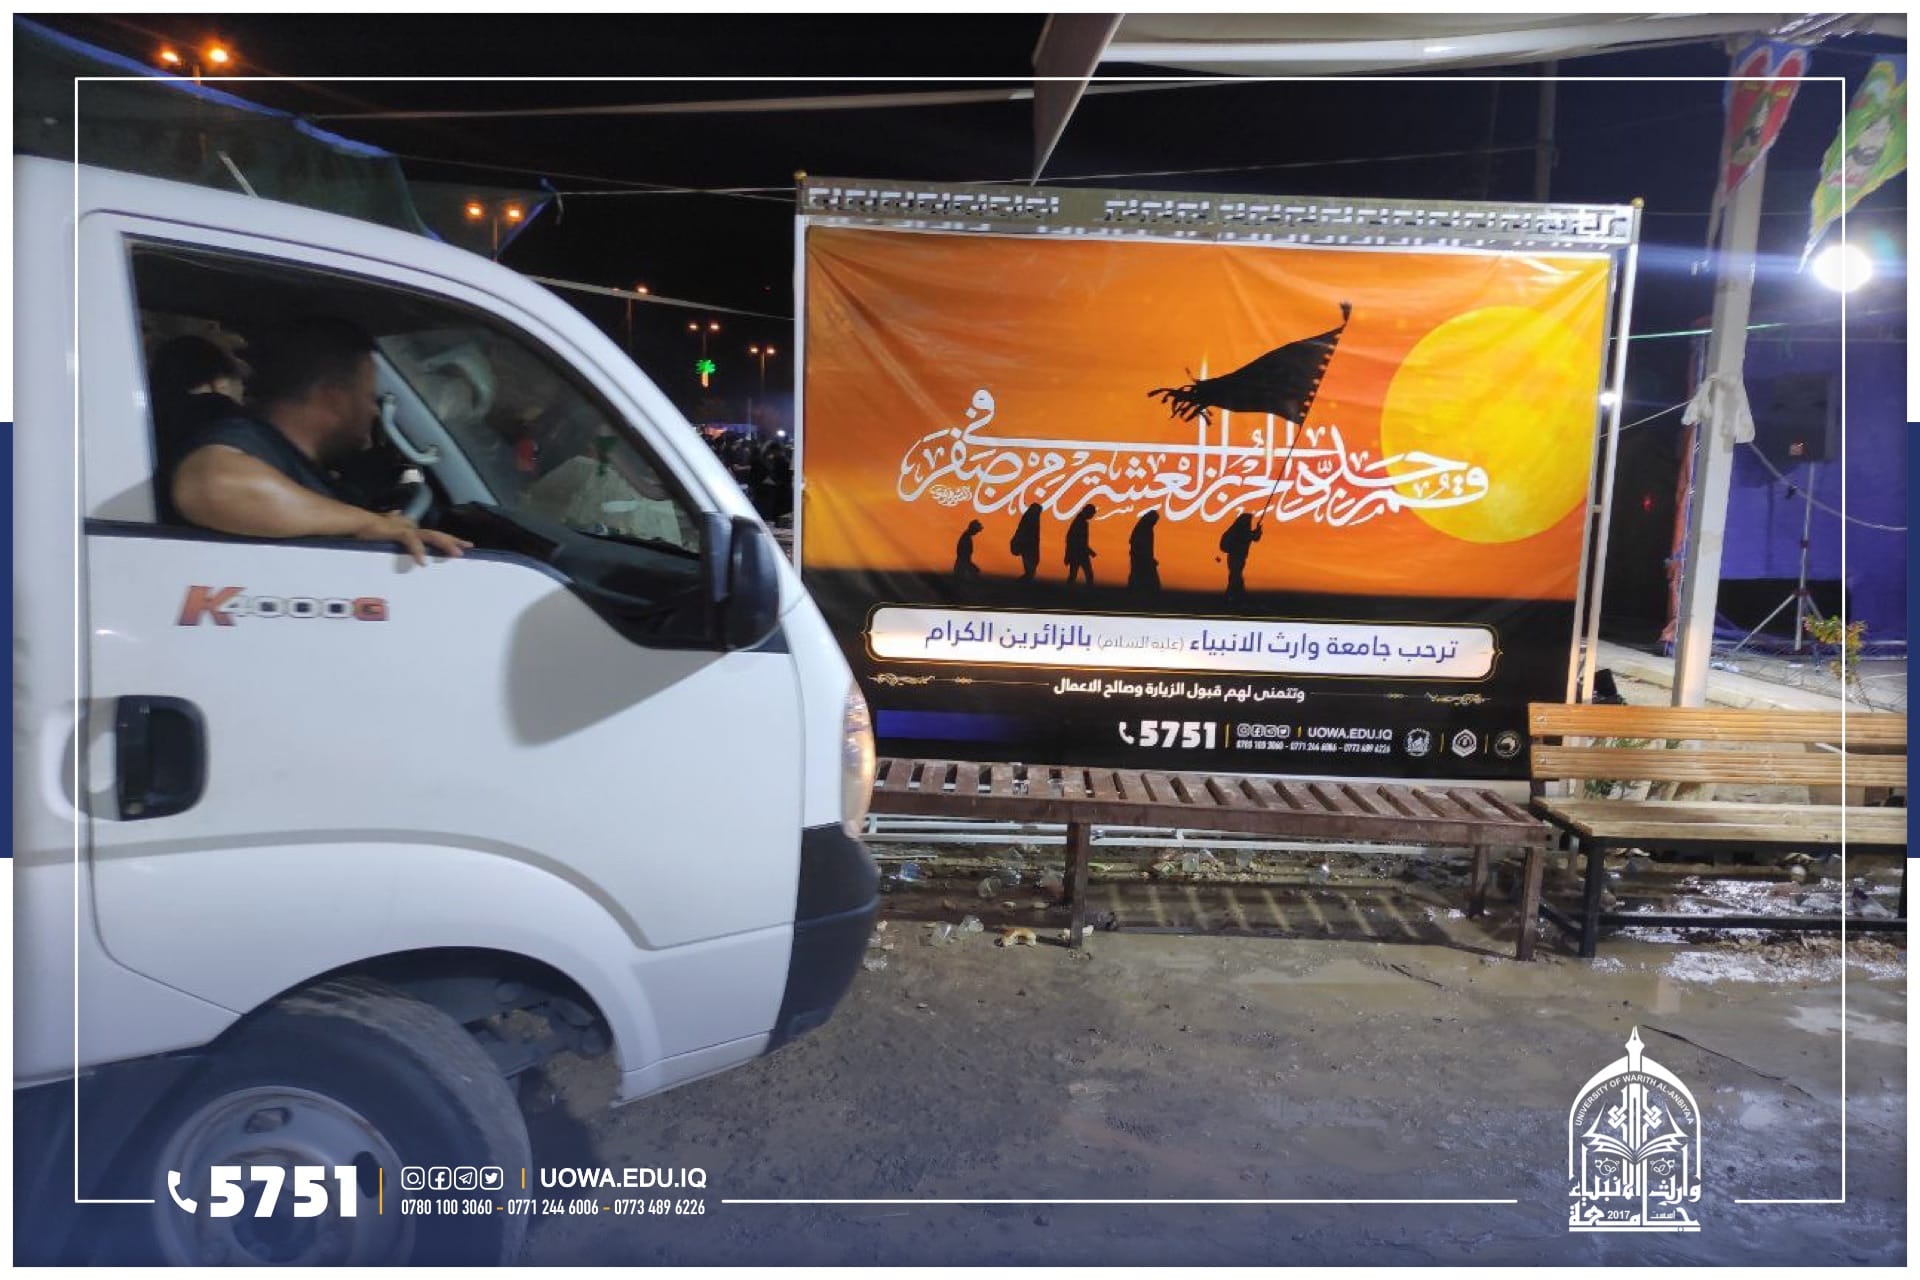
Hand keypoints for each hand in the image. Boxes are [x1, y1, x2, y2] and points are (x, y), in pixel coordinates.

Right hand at [357, 510, 473, 564]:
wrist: (358, 523)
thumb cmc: (372, 529)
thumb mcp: (387, 532)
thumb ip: (394, 525)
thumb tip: (396, 514)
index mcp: (412, 530)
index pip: (434, 535)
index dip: (448, 540)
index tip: (462, 546)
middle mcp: (413, 528)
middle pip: (438, 534)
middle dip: (454, 541)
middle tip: (469, 547)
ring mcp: (407, 529)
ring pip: (431, 536)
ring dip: (444, 544)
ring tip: (456, 553)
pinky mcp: (398, 532)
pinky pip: (412, 541)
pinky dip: (418, 551)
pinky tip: (423, 562)